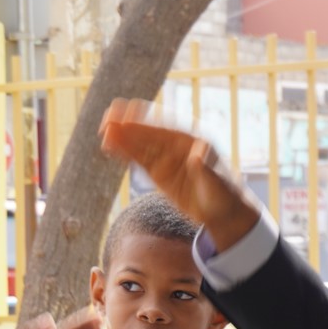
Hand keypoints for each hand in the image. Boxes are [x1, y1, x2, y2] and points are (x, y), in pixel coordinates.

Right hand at [99, 100, 259, 249]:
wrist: (223, 213)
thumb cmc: (224, 195)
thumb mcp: (217, 183)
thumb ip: (205, 170)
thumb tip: (196, 156)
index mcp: (191, 141)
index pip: (164, 127)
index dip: (145, 121)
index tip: (127, 115)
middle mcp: (176, 146)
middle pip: (148, 132)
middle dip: (128, 126)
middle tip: (107, 119)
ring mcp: (166, 159)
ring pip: (139, 145)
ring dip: (121, 139)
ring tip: (103, 133)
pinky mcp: (158, 173)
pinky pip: (138, 160)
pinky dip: (124, 154)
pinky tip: (109, 148)